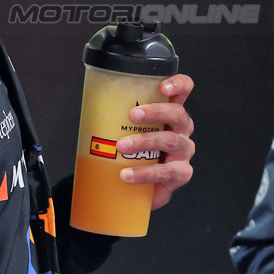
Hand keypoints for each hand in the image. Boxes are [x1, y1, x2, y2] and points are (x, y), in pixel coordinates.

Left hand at [117, 74, 194, 208]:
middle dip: (156, 112)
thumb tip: (90, 103)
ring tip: (121, 146)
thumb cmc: (132, 153)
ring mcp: (183, 152)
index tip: (162, 87)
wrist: (134, 189)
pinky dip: (145, 173)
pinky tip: (127, 174)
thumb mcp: (126, 131)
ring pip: (171, 141)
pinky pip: (166, 172)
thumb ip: (118, 116)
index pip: (183, 90)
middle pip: (178, 114)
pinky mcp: (181, 174)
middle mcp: (182, 129)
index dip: (178, 84)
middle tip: (132, 115)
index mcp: (170, 113)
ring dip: (145, 141)